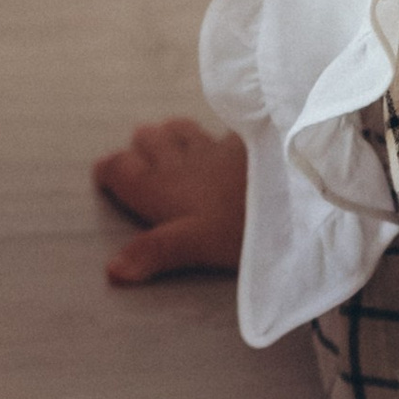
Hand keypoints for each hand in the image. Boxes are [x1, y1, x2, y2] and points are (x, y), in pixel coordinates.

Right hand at [94, 115, 247, 282]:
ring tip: (170, 143)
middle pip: (147, 140)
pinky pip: (218, 132)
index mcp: (161, 187)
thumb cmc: (240, 223)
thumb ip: (153, 252)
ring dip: (170, 134)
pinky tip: (220, 144)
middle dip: (140, 147)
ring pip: (179, 129)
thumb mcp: (193, 245)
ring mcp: (213, 148)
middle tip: (140, 161)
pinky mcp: (244, 141)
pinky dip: (211, 136)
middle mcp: (180, 161)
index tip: (104, 176)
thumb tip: (112, 269)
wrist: (294, 188)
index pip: (121, 168)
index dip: (109, 171)